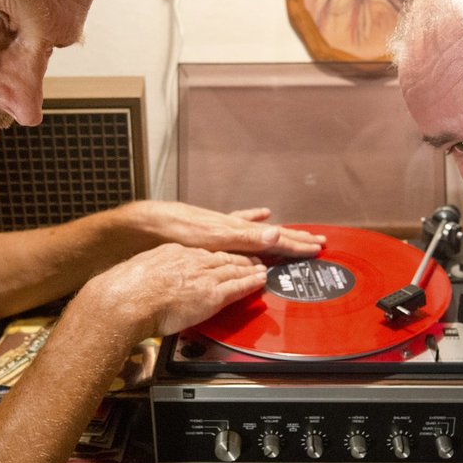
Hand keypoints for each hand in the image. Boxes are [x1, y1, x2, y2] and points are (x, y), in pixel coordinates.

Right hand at [80, 243, 267, 340]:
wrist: (128, 299)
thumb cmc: (127, 290)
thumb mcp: (142, 269)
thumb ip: (155, 271)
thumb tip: (154, 280)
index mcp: (176, 252)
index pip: (203, 253)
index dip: (218, 256)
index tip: (224, 257)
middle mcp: (193, 260)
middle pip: (223, 258)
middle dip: (241, 258)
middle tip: (253, 259)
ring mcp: (205, 277)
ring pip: (235, 269)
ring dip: (251, 269)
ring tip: (261, 269)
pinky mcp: (213, 295)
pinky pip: (239, 287)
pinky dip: (252, 283)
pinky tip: (261, 281)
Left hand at [125, 202, 324, 258]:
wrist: (145, 224)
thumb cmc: (175, 232)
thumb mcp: (211, 238)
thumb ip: (243, 238)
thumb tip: (276, 237)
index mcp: (236, 231)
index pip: (275, 240)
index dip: (296, 246)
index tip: (317, 249)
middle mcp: (233, 226)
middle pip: (271, 234)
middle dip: (294, 239)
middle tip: (318, 242)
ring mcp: (222, 226)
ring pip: (258, 229)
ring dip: (278, 232)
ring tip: (294, 231)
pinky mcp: (209, 226)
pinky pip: (238, 222)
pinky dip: (252, 219)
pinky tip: (259, 213)